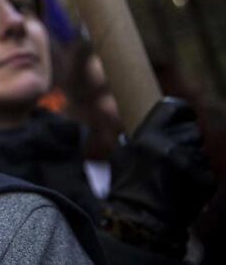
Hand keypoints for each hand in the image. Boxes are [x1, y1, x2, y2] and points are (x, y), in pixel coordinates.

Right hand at [105, 97, 215, 256]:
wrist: (142, 221)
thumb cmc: (127, 187)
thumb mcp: (122, 156)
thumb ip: (136, 138)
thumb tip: (138, 130)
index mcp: (150, 136)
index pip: (175, 108)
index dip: (181, 110)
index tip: (182, 114)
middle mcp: (173, 147)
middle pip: (192, 130)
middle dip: (185, 139)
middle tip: (174, 152)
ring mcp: (191, 165)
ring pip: (201, 152)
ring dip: (191, 159)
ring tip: (175, 174)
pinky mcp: (206, 181)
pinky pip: (206, 171)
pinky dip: (197, 178)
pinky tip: (182, 187)